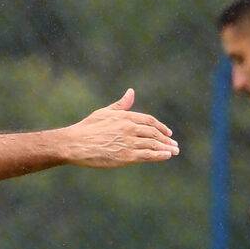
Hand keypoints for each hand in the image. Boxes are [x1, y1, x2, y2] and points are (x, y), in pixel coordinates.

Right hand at [61, 89, 178, 168]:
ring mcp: (128, 142)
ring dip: (166, 148)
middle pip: (153, 133)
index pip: (148, 120)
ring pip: (153, 144)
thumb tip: (131, 92)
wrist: (75, 144)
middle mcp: (129, 128)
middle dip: (166, 139)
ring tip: (174, 151)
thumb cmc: (87, 128)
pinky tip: (166, 156)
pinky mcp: (126, 156)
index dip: (160, 126)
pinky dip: (159, 155)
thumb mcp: (104, 113)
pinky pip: (147, 155)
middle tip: (174, 144)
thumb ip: (121, 105)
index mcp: (125, 117)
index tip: (167, 132)